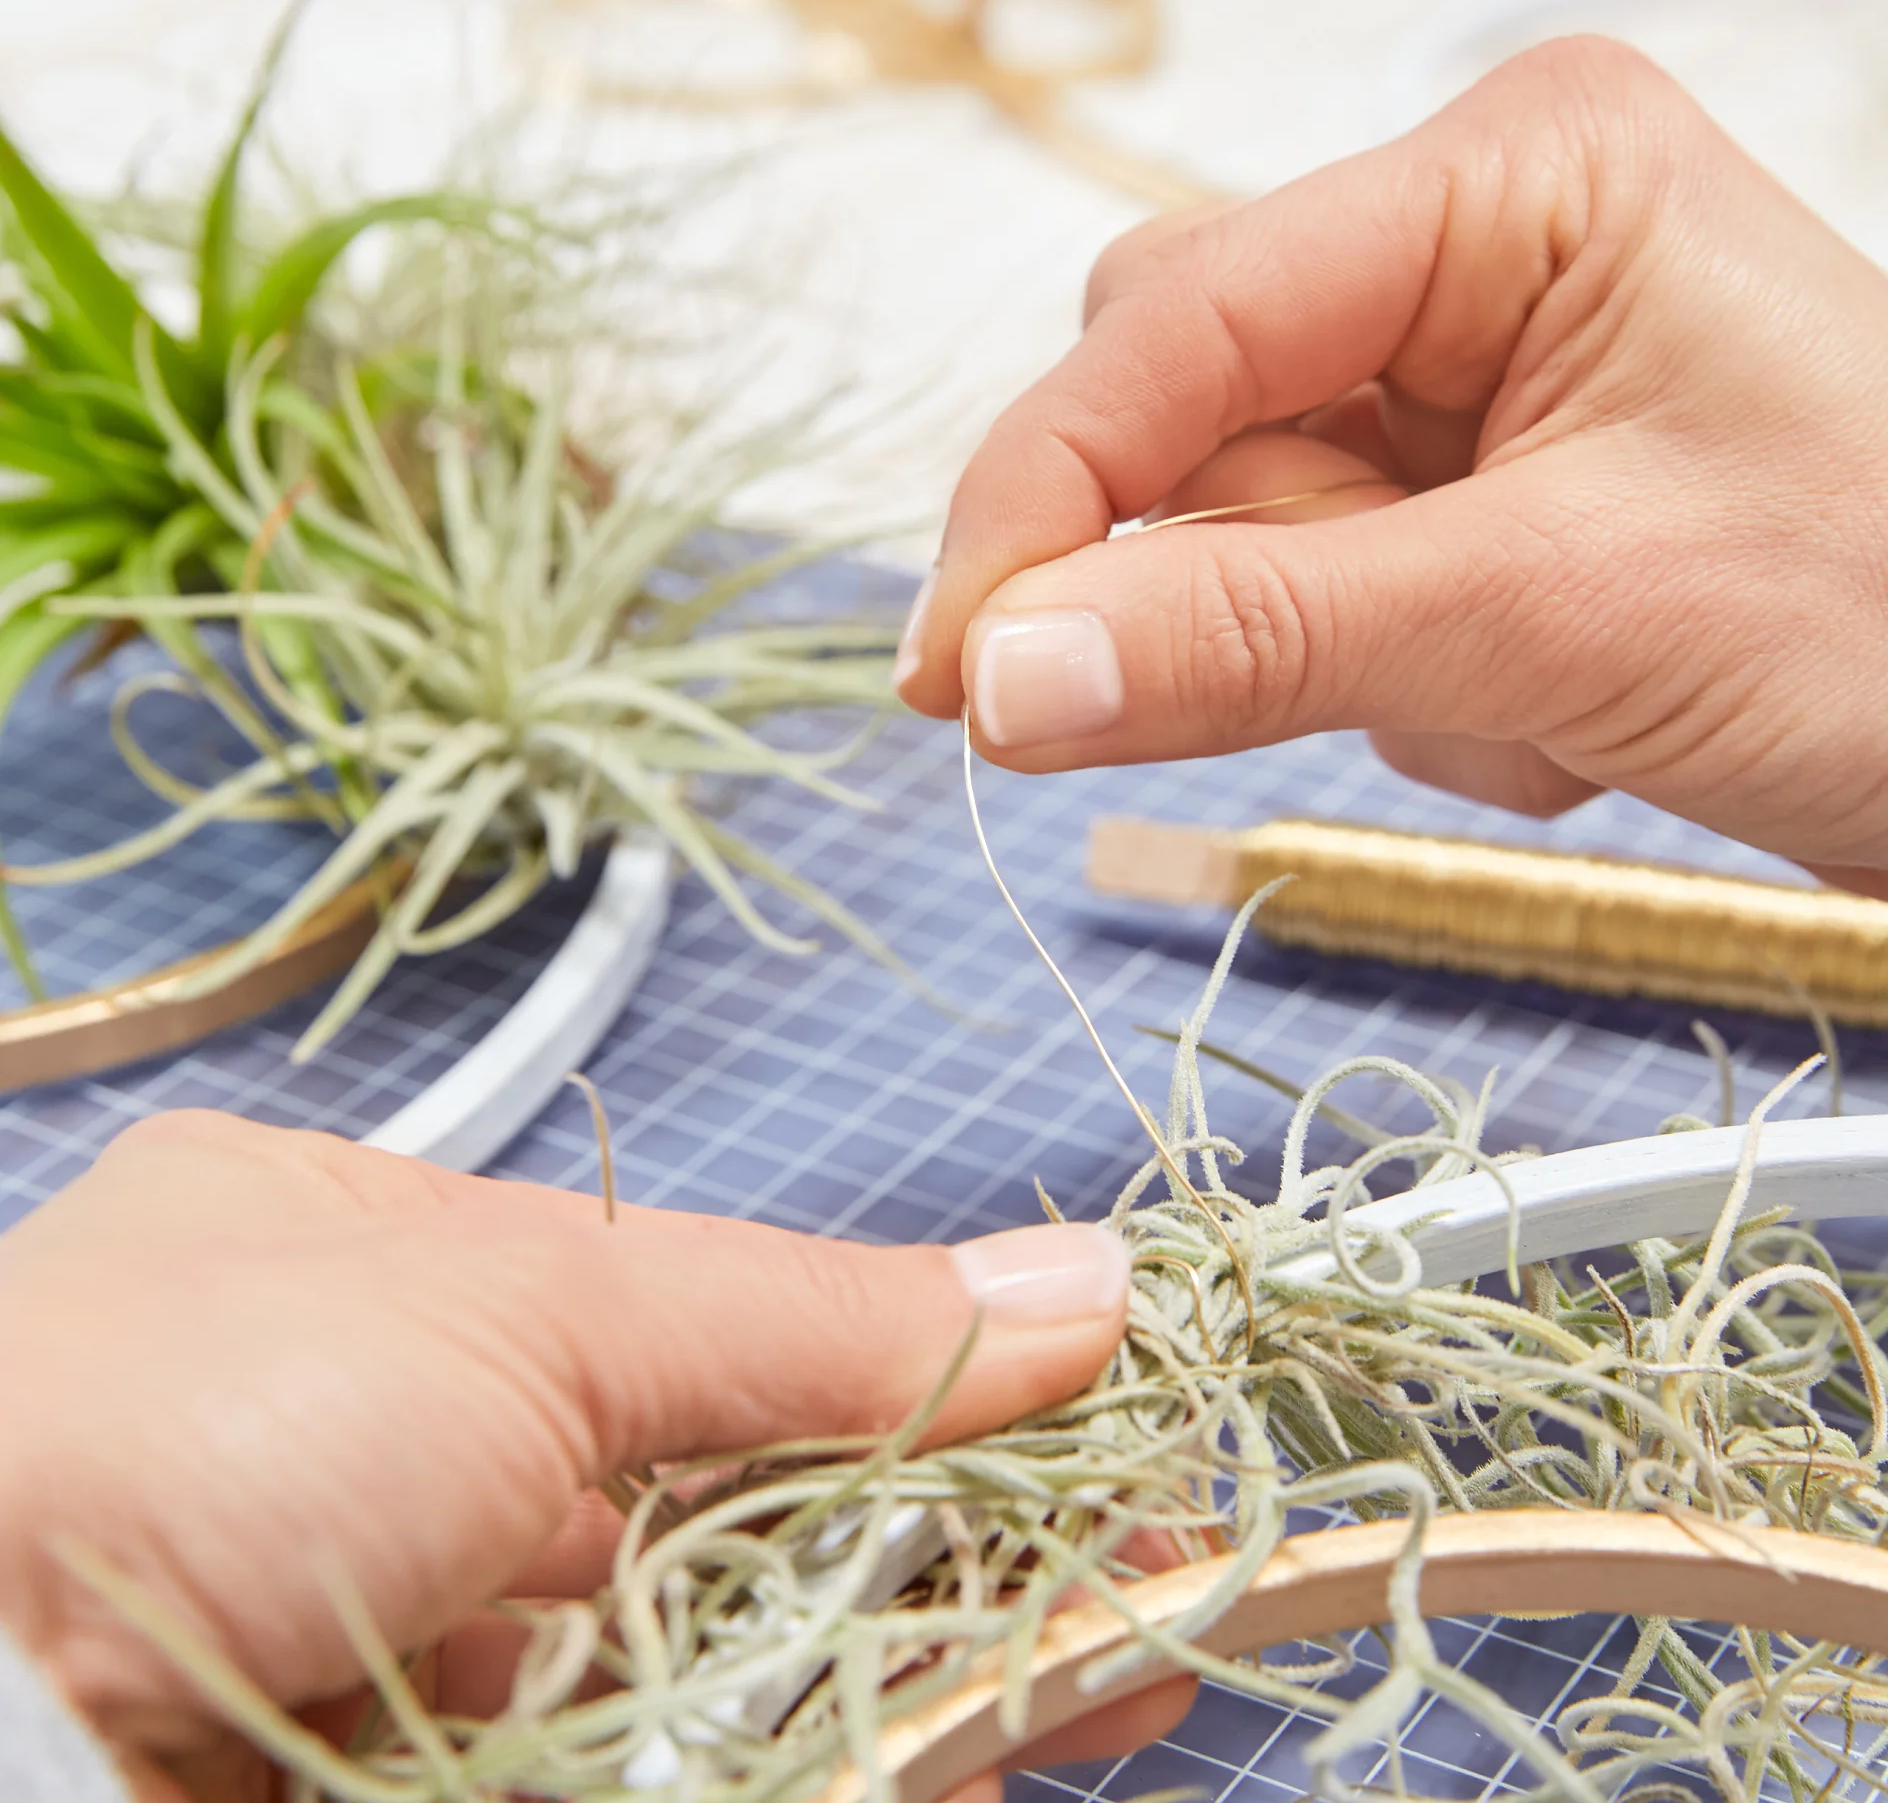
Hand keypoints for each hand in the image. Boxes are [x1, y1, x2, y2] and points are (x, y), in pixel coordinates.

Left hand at [0, 1110, 1187, 1800]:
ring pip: (736, 1670)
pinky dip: (860, 1753)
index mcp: (394, 1284)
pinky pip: (697, 1766)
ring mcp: (423, 1664)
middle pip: (744, 1510)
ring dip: (941, 1664)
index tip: (1094, 1393)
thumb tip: (1078, 1277)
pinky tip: (1000, 1734)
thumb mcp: (530, 1309)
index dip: (908, 1365)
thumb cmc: (203, 1415)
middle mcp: (408, 1468)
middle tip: (1161, 1558)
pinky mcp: (457, 1788)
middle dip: (963, 1537)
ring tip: (1132, 1655)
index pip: (711, 1324)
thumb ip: (815, 1319)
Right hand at [895, 37, 1887, 888]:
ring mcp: (1462, 378)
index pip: (1173, 320)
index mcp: (1510, 179)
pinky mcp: (1461, 497)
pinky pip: (1307, 598)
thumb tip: (1000, 680)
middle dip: (1228, 573)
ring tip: (1526, 703)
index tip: (955, 676)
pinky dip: (1393, 691)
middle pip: (1179, 404)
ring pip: (1232, 522)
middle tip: (1357, 678)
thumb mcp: (1548, 618)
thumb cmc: (1883, 625)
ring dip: (1334, 652)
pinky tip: (1543, 712)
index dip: (1043, 501)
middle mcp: (1468, 251)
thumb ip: (1252, 640)